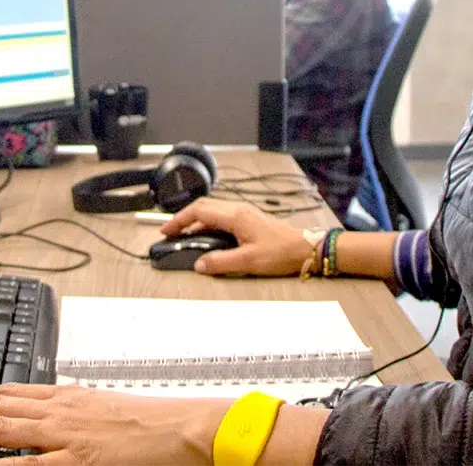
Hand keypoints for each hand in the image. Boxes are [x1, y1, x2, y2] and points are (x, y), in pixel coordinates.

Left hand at [0, 383, 228, 465]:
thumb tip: (51, 403)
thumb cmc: (151, 421)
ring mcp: (67, 436)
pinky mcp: (79, 461)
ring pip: (2, 429)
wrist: (184, 429)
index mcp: (67, 396)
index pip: (6, 391)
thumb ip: (73, 406)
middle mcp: (61, 410)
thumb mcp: (104, 405)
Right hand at [161, 197, 311, 275]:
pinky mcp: (249, 221)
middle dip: (184, 219)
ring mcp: (244, 214)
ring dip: (196, 223)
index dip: (179, 220)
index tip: (166, 231)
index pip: (199, 211)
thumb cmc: (281, 252)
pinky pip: (222, 219)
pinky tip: (206, 240)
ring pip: (213, 213)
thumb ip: (221, 262)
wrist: (305, 248)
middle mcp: (238, 210)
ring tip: (184, 238)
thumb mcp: (248, 261)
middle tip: (171, 233)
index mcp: (235, 215)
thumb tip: (199, 264)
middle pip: (203, 208)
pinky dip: (209, 227)